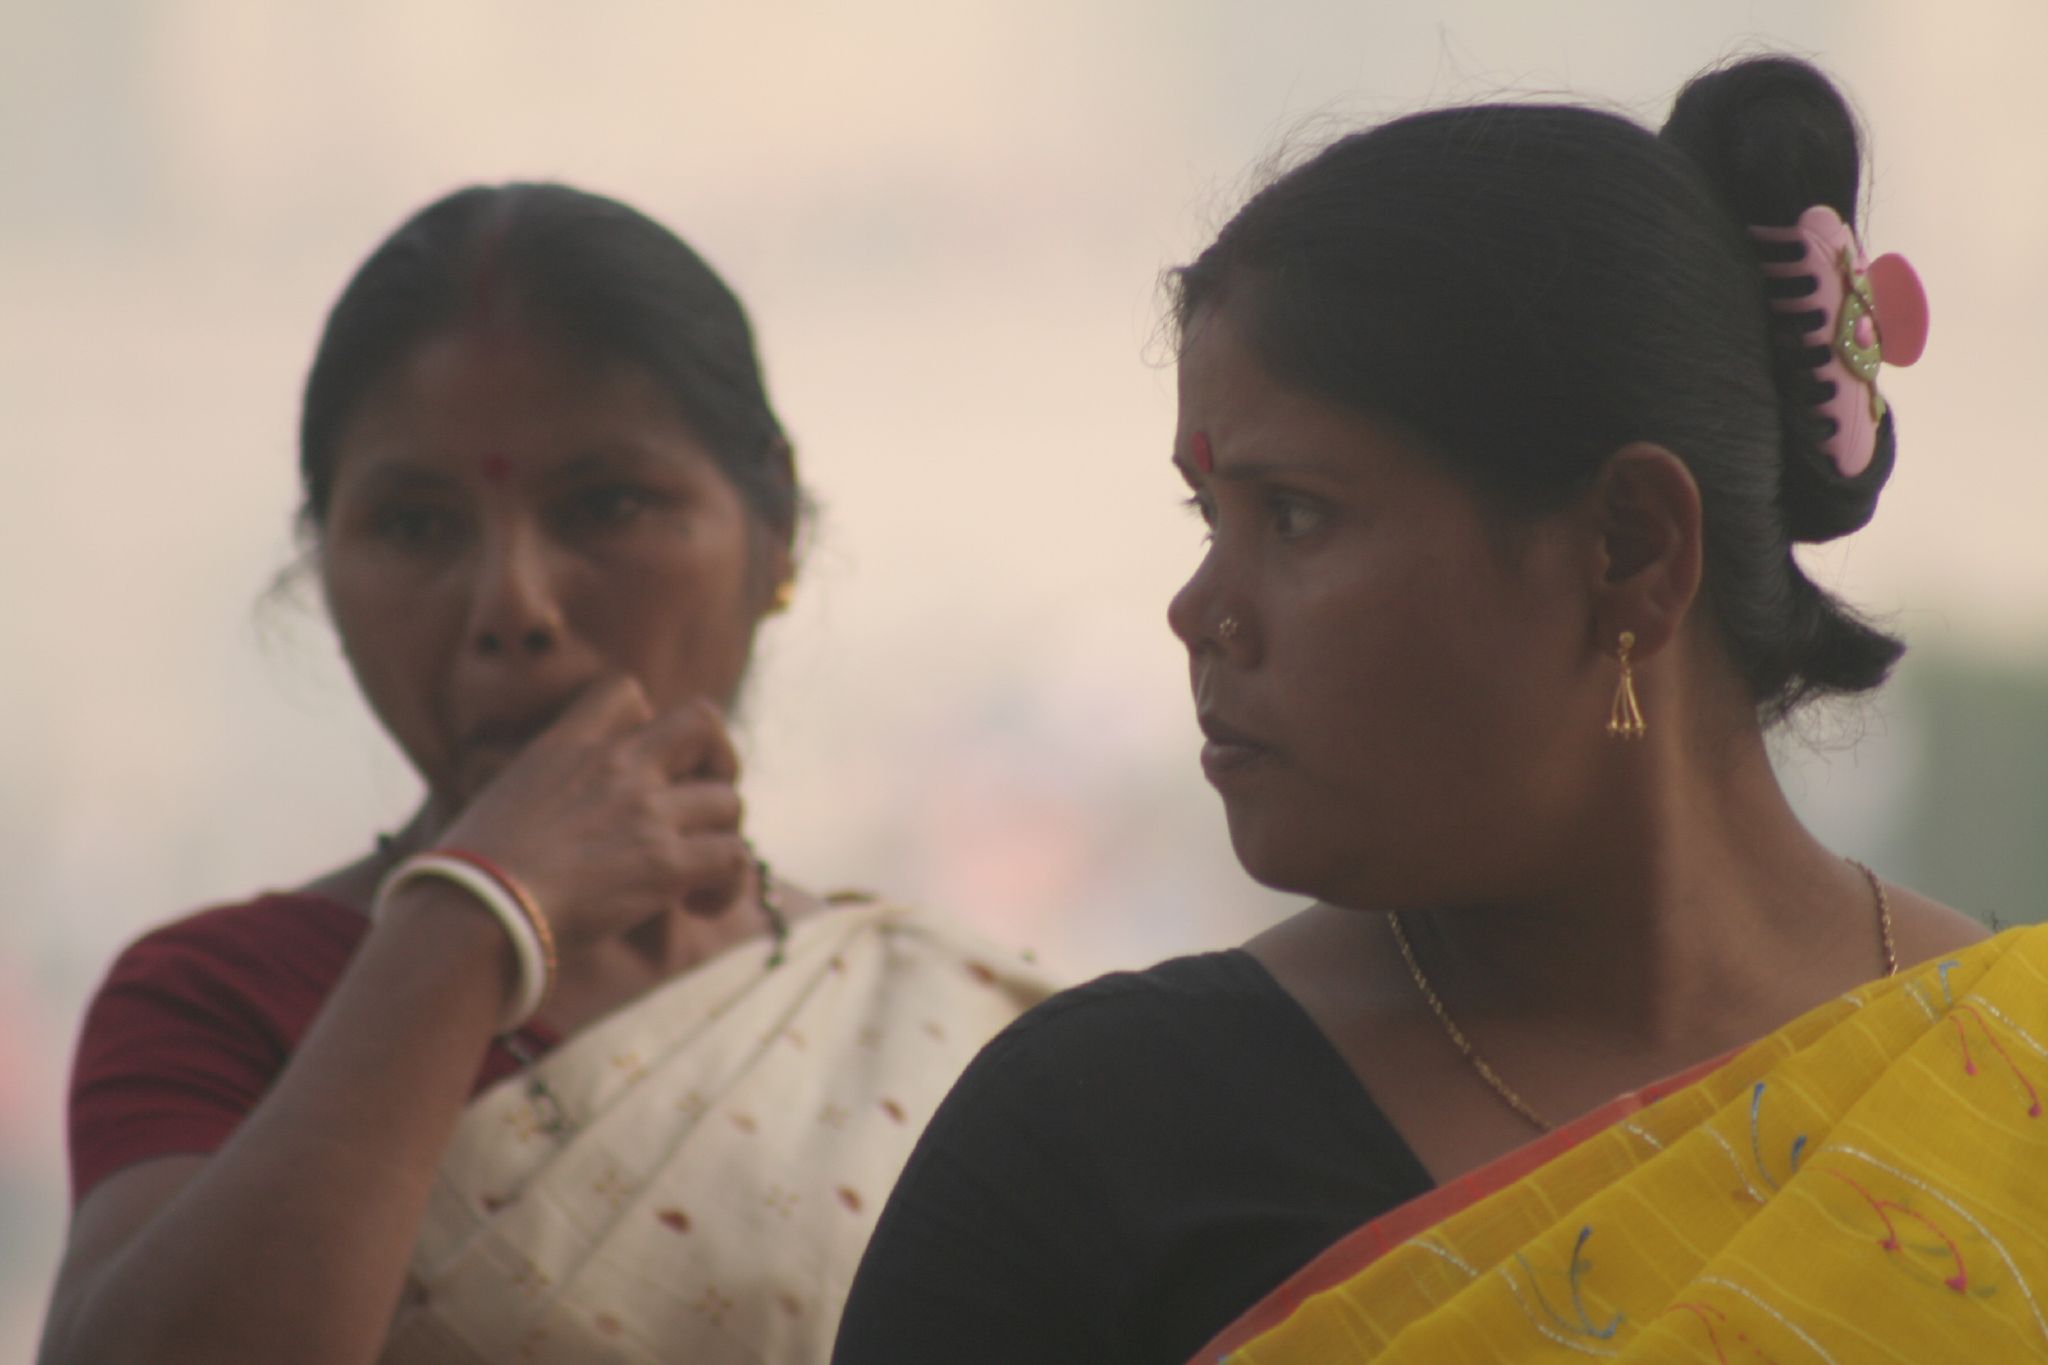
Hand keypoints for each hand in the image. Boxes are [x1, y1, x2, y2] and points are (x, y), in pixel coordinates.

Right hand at [430, 676, 751, 954]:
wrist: (473, 914)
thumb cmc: (469, 877)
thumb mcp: (501, 805)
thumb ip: (544, 796)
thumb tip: (552, 830)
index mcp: (565, 746)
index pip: (625, 690)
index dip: (648, 719)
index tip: (642, 762)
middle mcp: (615, 766)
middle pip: (704, 721)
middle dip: (719, 759)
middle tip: (703, 805)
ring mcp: (646, 811)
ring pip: (728, 800)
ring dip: (722, 836)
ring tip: (699, 876)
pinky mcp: (666, 864)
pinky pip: (734, 856)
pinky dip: (729, 884)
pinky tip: (701, 906)